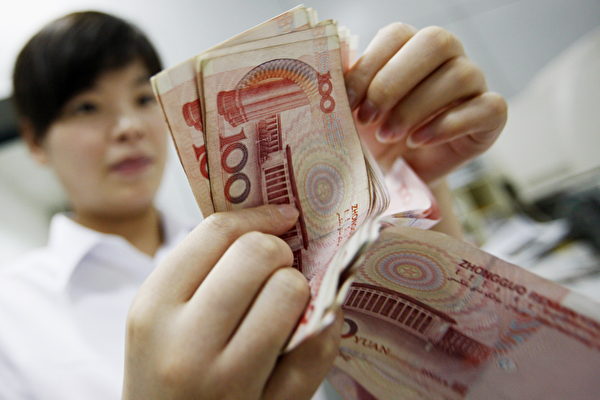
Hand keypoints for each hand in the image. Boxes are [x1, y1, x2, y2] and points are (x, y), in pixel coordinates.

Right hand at [122, 204, 342, 399]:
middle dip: (279, 251)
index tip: (281, 216)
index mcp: (153, 309)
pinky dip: (325, 326)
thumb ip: (199, 272)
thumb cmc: (165, 374)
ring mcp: (229, 382)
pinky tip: (312, 325)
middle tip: (278, 266)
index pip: (216, 232)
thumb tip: (270, 223)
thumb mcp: (158, 320)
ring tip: (286, 302)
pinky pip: (317, 347)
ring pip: (290, 291)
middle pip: (257, 254)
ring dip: (298, 289)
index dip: (258, 215)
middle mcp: (185, 345)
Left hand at [345, 23, 507, 182]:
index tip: (348, 103)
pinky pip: (485, 107)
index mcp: (411, 46)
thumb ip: (347, 87)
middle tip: (368, 118)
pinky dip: (448, 125)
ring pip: (460, 74)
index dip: (370, 65)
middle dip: (395, 82)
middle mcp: (447, 56)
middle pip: (436, 42)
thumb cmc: (376, 136)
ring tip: (389, 136)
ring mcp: (473, 83)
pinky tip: (419, 142)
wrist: (400, 172)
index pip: (397, 34)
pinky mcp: (491, 114)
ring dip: (417, 107)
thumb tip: (327, 62)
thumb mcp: (356, 113)